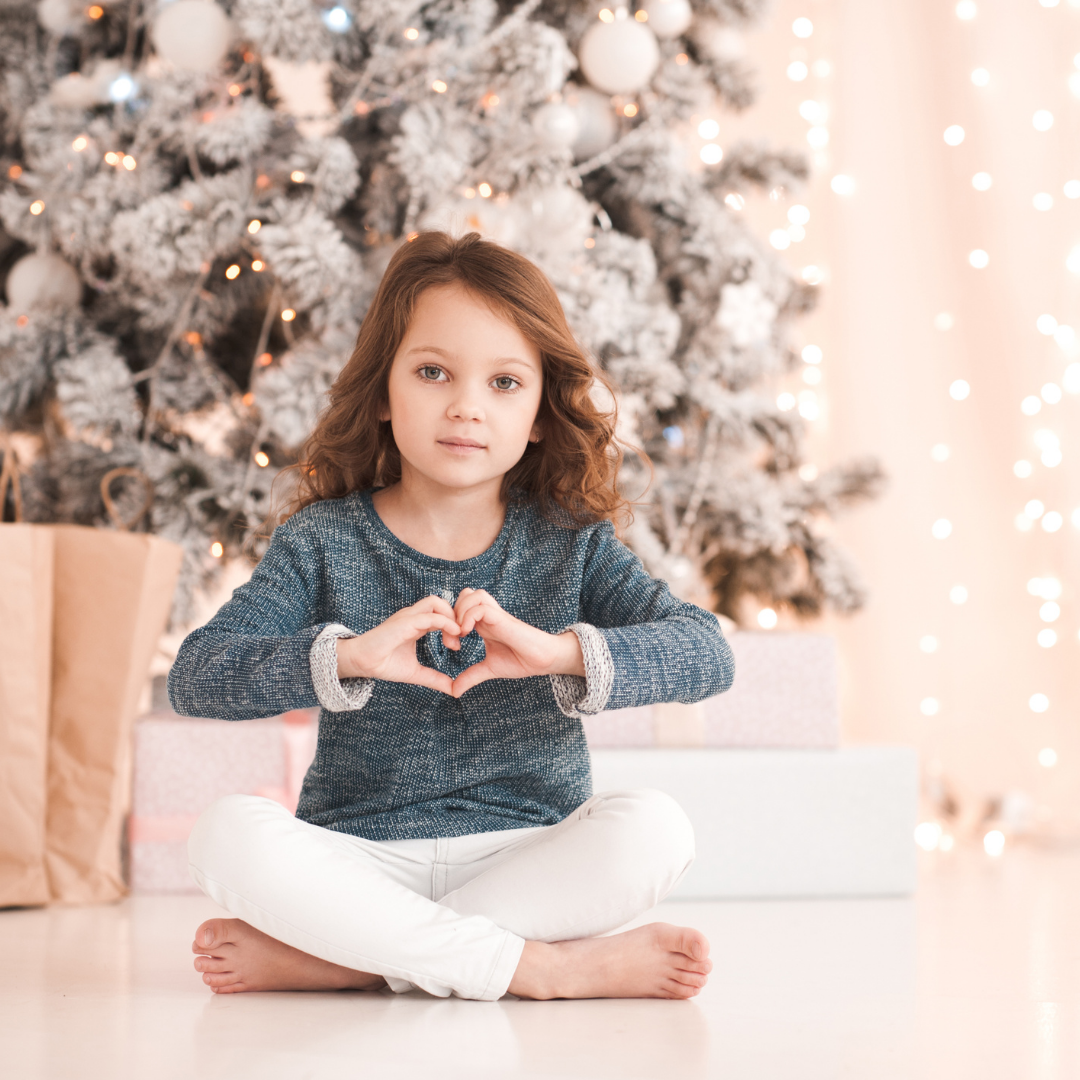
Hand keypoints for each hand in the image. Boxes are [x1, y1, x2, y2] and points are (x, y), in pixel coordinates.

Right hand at [336, 596, 461, 694]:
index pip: (441, 614)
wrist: (362, 663)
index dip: (453, 626)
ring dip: (451, 617)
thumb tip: (453, 690)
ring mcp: (408, 616)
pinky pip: (429, 615)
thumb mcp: (415, 673)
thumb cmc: (384, 664)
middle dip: (455, 618)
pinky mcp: (404, 621)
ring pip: (436, 602)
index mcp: (416, 624)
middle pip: (441, 603)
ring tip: (456, 637)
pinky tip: (452, 635)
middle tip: (458, 640)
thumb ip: (434, 678)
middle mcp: (413, 616)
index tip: (456, 646)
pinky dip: (445, 622)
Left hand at [449, 588, 583, 697]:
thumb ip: (470, 676)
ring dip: (460, 612)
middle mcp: (488, 616)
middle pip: (464, 594)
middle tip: (453, 638)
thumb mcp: (489, 669)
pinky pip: (481, 607)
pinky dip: (469, 617)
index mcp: (484, 624)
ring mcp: (495, 615)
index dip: (449, 622)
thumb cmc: (521, 660)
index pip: (460, 607)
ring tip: (461, 634)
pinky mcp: (503, 619)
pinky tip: (468, 634)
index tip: (451, 644)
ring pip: (471, 594)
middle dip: (451, 614)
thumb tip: (454, 692)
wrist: (544, 660)